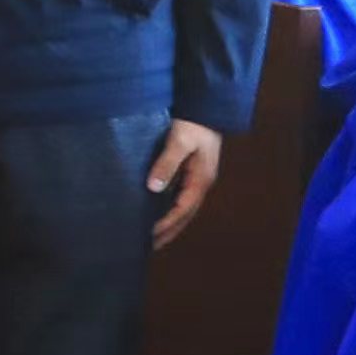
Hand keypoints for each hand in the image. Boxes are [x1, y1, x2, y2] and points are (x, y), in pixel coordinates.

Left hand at [146, 118, 225, 247]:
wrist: (206, 107)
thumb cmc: (193, 124)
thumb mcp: (179, 141)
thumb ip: (167, 164)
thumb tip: (153, 188)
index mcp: (201, 179)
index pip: (181, 209)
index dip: (165, 224)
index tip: (149, 236)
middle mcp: (201, 183)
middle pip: (185, 215)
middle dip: (169, 232)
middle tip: (149, 247)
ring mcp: (198, 179)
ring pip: (184, 208)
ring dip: (170, 224)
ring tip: (153, 238)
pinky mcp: (192, 173)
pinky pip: (181, 198)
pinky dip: (171, 210)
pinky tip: (158, 213)